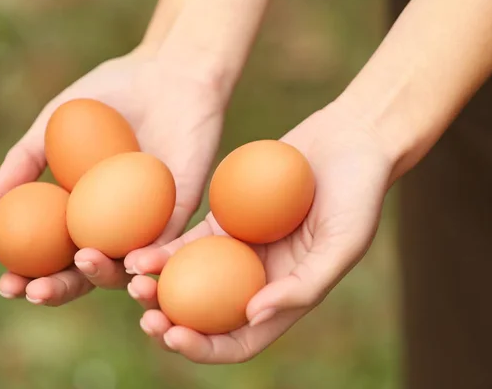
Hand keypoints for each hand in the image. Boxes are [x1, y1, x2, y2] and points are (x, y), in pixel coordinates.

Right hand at [0, 48, 224, 305]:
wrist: (167, 69)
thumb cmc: (114, 93)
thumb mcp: (57, 122)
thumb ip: (27, 157)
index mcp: (84, 210)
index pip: (55, 254)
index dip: (32, 276)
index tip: (9, 284)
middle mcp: (117, 222)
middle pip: (89, 270)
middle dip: (62, 290)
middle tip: (37, 293)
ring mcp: (151, 219)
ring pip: (129, 265)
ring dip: (105, 277)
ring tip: (82, 265)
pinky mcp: (184, 208)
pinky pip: (171, 241)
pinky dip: (154, 256)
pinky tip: (132, 261)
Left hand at [124, 103, 394, 362]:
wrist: (349, 142)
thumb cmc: (358, 194)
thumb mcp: (343, 243)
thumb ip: (304, 286)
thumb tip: (252, 316)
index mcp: (284, 298)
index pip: (240, 340)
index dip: (205, 348)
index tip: (175, 338)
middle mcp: (257, 280)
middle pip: (206, 317)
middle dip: (172, 325)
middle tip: (146, 319)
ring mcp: (237, 250)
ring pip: (190, 280)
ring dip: (159, 289)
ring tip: (133, 282)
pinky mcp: (224, 220)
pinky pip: (187, 241)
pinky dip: (164, 250)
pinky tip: (141, 250)